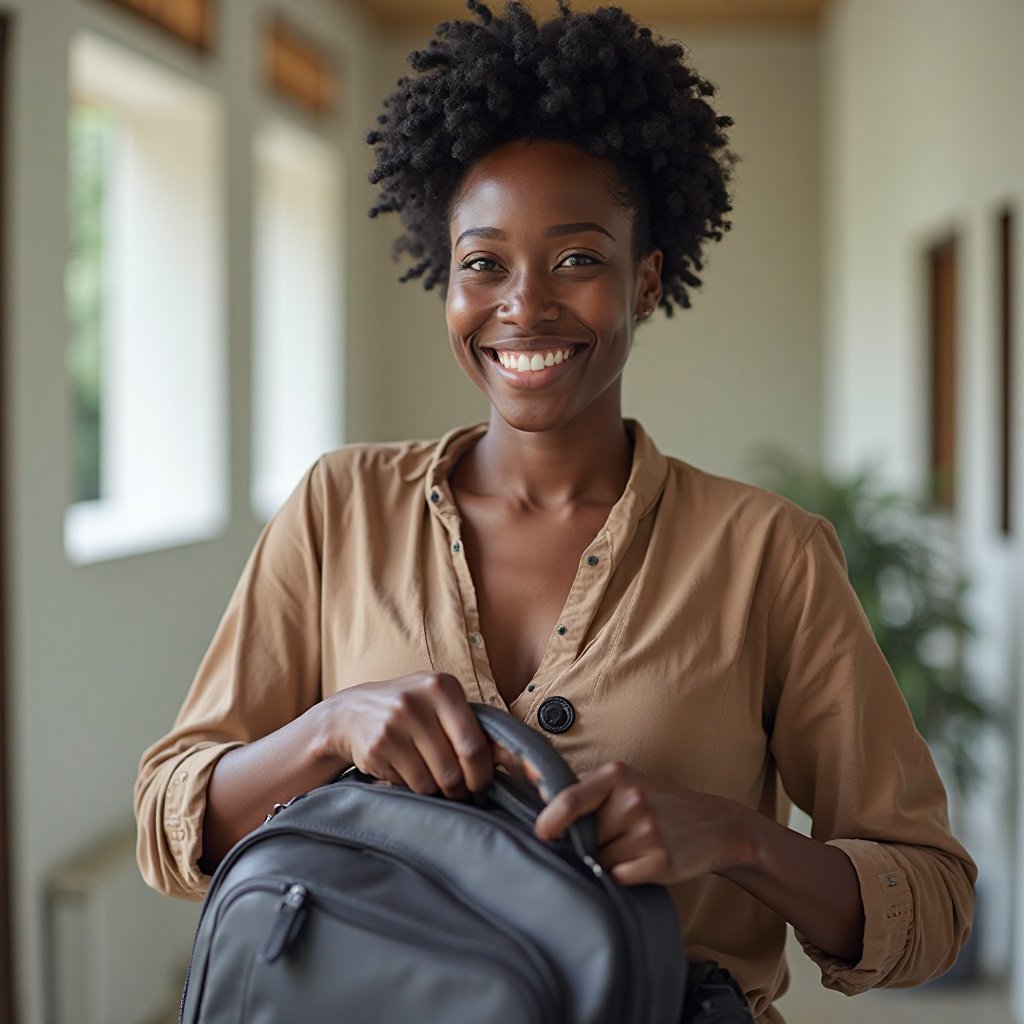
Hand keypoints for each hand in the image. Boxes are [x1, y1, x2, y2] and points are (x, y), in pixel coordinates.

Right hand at [322, 672, 493, 799]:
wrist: (351, 712)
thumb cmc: (410, 711)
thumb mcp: (442, 707)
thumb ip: (476, 729)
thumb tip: (515, 758)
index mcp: (443, 687)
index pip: (474, 744)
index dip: (483, 774)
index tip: (483, 785)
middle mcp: (418, 701)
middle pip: (455, 768)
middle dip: (463, 789)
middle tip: (463, 793)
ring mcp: (395, 724)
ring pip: (433, 781)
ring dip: (439, 791)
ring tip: (433, 779)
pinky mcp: (378, 746)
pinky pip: (410, 784)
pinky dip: (415, 787)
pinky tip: (408, 772)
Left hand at [532, 761, 756, 886]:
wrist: (714, 825)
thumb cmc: (658, 804)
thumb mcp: (626, 784)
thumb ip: (588, 792)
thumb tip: (541, 806)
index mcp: (617, 775)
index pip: (570, 799)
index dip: (550, 820)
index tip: (542, 834)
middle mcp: (632, 800)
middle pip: (585, 837)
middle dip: (592, 843)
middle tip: (616, 835)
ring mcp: (648, 831)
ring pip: (601, 859)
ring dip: (609, 860)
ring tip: (634, 847)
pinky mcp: (660, 861)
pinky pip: (619, 877)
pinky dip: (623, 875)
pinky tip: (642, 862)